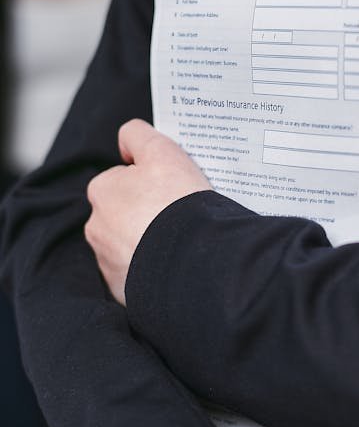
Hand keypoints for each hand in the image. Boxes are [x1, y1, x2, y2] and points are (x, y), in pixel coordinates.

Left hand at [85, 119, 210, 304]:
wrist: (193, 263)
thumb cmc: (177, 203)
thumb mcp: (162, 152)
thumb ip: (138, 135)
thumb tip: (126, 137)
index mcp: (102, 191)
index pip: (124, 179)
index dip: (151, 180)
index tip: (171, 188)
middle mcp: (96, 227)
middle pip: (125, 214)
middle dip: (145, 214)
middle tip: (178, 215)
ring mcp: (109, 262)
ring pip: (130, 245)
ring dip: (148, 242)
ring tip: (179, 242)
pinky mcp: (124, 290)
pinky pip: (138, 275)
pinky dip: (152, 270)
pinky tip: (175, 263)